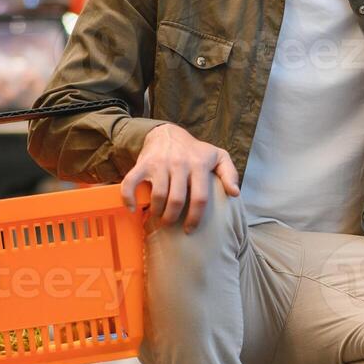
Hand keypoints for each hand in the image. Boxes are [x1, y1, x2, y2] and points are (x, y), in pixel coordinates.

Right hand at [121, 122, 239, 231]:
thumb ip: (230, 173)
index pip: (200, 197)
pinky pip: (131, 182)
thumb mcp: (218, 157)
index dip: (195, 217)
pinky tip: (133, 209)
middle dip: (173, 217)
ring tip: (158, 216)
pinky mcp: (143, 164)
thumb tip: (235, 194)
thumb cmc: (195, 151)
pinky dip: (129, 198)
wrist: (168, 133)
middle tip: (170, 224)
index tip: (190, 229)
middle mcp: (180, 164)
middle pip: (177, 200)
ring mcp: (160, 164)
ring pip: (158, 195)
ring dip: (157, 211)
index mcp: (199, 165)